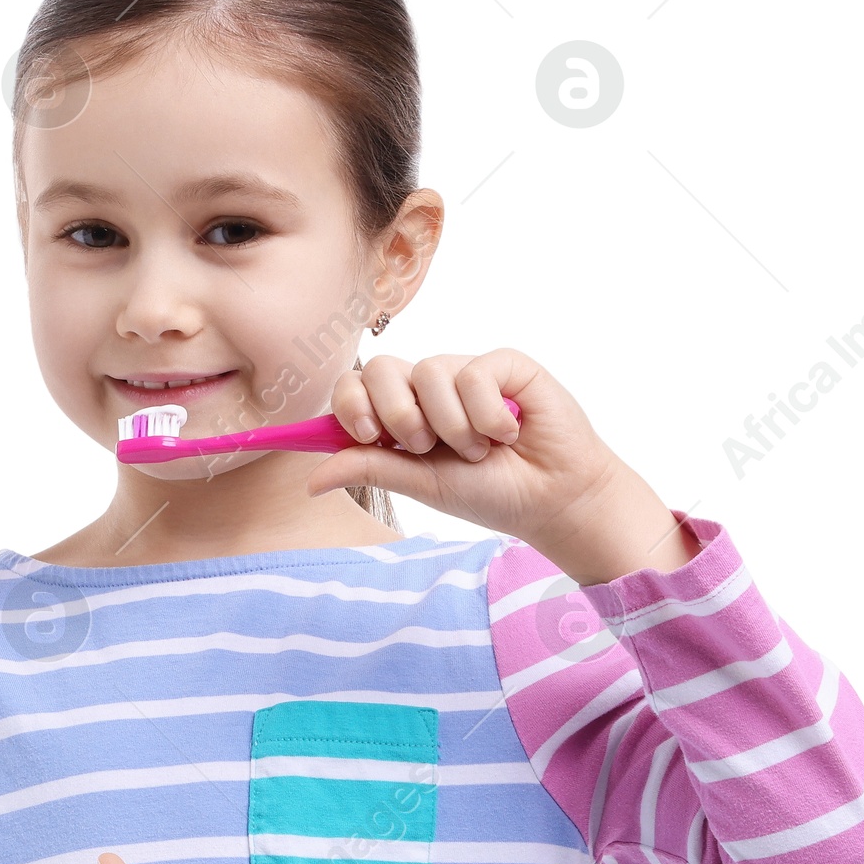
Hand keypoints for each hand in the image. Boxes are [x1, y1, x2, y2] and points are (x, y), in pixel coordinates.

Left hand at [310, 348, 698, 584]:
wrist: (552, 499)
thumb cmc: (491, 494)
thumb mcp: (423, 485)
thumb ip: (371, 469)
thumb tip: (311, 479)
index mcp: (404, 415)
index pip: (357, 388)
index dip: (351, 404)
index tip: (365, 433)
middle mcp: (430, 388)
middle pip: (381, 368)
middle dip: (396, 414)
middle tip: (425, 446)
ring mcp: (466, 372)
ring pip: (429, 371)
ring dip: (451, 425)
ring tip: (480, 450)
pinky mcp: (504, 364)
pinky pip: (474, 372)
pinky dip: (486, 414)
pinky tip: (509, 432)